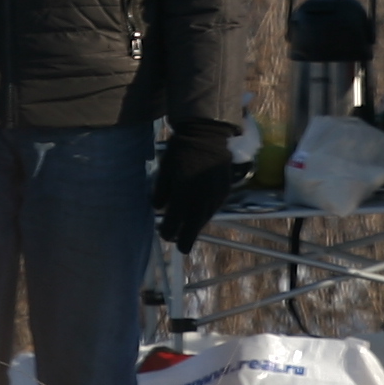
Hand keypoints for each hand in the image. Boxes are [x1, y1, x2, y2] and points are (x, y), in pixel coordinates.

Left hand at [153, 123, 248, 252]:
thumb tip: (158, 208)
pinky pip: (214, 208)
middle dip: (186, 239)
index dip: (168, 232)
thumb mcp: (165, 169)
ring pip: (205, 218)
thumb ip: (161, 191)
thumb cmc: (181, 151)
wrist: (207, 135)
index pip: (174, 222)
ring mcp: (215, 196)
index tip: (165, 235)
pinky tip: (201, 214)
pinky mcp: (224, 191)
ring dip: (196, 226)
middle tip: (181, 248)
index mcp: (183, 194)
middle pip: (193, 226)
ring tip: (190, 231)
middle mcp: (200, 198)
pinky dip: (206, 213)